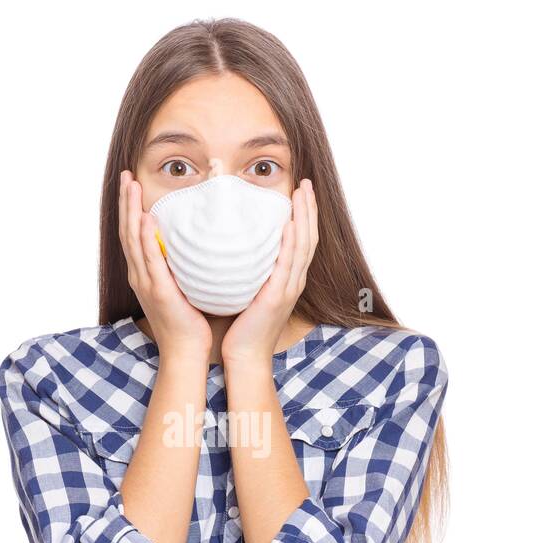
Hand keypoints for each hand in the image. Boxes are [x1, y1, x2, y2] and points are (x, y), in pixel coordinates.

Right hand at [118, 170, 210, 362]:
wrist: (186, 351)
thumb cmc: (189, 322)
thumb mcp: (184, 287)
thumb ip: (184, 265)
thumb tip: (198, 244)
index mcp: (144, 274)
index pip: (133, 234)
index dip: (130, 208)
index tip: (131, 184)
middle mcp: (139, 275)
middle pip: (127, 231)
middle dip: (125, 202)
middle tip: (126, 176)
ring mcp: (146, 283)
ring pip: (133, 240)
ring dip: (130, 211)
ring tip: (131, 187)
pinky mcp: (158, 291)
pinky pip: (149, 260)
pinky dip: (145, 239)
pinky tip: (144, 220)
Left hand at [220, 178, 318, 365]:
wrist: (245, 356)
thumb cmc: (243, 327)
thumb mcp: (249, 291)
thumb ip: (248, 271)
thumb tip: (234, 249)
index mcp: (288, 279)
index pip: (301, 240)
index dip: (304, 215)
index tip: (300, 192)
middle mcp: (294, 281)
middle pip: (308, 238)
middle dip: (309, 209)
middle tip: (306, 184)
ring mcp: (289, 288)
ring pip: (303, 246)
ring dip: (304, 218)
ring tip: (302, 194)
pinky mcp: (279, 296)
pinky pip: (288, 264)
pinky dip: (292, 243)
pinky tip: (290, 225)